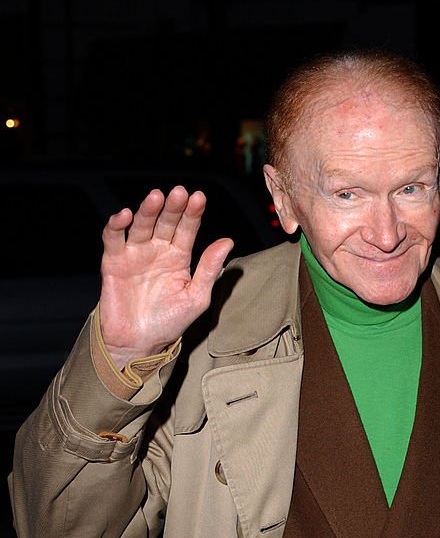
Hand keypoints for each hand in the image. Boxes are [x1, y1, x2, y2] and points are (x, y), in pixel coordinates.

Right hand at [99, 185, 233, 368]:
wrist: (139, 344)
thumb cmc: (169, 323)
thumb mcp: (196, 297)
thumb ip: (209, 269)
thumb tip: (228, 241)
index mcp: (179, 257)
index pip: (187, 229)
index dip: (192, 214)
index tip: (199, 198)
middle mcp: (157, 250)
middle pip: (165, 222)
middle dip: (172, 207)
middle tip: (179, 193)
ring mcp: (135, 254)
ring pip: (141, 225)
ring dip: (148, 210)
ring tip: (156, 197)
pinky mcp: (114, 262)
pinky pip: (113, 239)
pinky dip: (116, 226)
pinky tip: (123, 215)